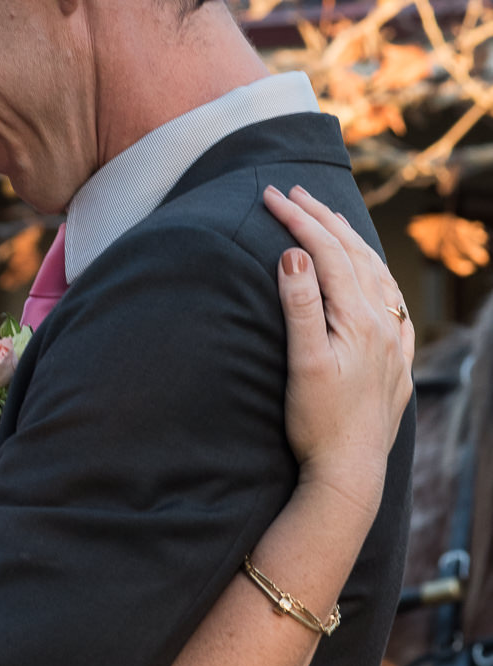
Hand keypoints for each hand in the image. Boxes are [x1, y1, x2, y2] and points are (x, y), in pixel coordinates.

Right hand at [264, 185, 413, 519]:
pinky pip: (393, 302)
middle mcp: (384, 324)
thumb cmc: (318, 423)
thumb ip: (300, 306)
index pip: (326, 253)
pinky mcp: (396, 362)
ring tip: (328, 219)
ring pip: (377, 274)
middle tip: (292, 193)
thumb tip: (293, 255)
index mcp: (359, 319)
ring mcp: (394, 343)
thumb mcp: (304, 363)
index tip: (269, 195)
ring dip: (350, 241)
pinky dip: (376, 275)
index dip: (297, 220)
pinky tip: (371, 274)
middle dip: (321, 219)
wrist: (349, 472)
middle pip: (354, 255)